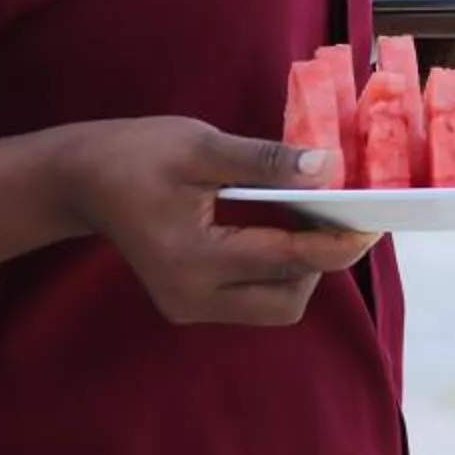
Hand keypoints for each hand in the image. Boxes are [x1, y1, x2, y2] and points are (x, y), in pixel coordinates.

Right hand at [50, 118, 379, 327]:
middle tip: (338, 216)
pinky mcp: (188, 305)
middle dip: (320, 262)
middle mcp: (192, 297)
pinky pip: (253, 299)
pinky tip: (280, 230)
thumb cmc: (135, 155)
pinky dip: (276, 271)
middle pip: (287, 300)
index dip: (337, 243)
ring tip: (308, 219)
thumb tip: (329, 168)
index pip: (287, 260)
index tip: (374, 222)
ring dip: (300, 269)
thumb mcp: (201, 146)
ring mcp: (188, 308)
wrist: (81, 180)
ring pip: (274, 306)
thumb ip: (267, 161)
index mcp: (194, 259)